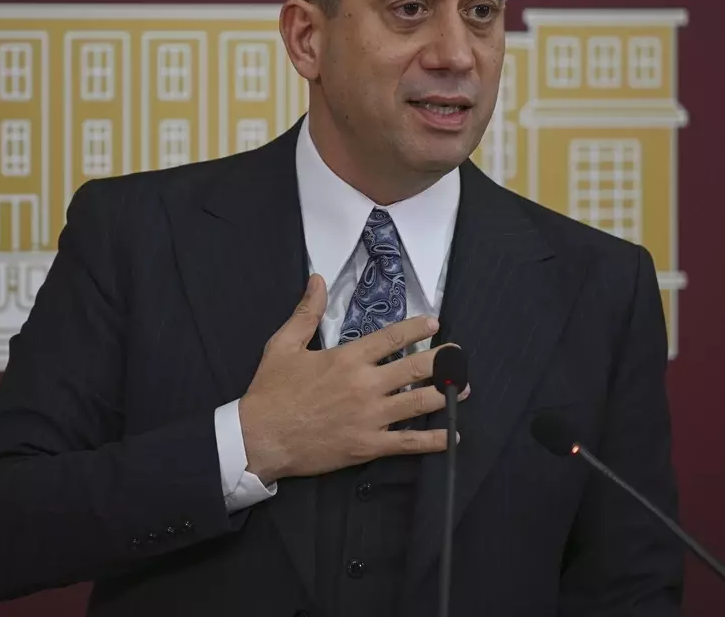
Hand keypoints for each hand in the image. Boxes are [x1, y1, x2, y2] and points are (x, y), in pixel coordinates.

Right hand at [238, 274, 468, 483]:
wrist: (259, 438)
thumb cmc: (271, 392)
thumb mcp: (283, 345)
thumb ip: (305, 312)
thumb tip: (317, 279)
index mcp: (347, 359)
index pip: (392, 338)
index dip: (417, 329)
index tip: (435, 323)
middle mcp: (365, 386)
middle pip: (415, 369)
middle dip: (443, 360)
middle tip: (459, 355)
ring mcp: (370, 418)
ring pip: (419, 403)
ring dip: (446, 394)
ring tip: (464, 388)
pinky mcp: (368, 445)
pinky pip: (409, 443)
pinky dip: (434, 439)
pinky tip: (452, 434)